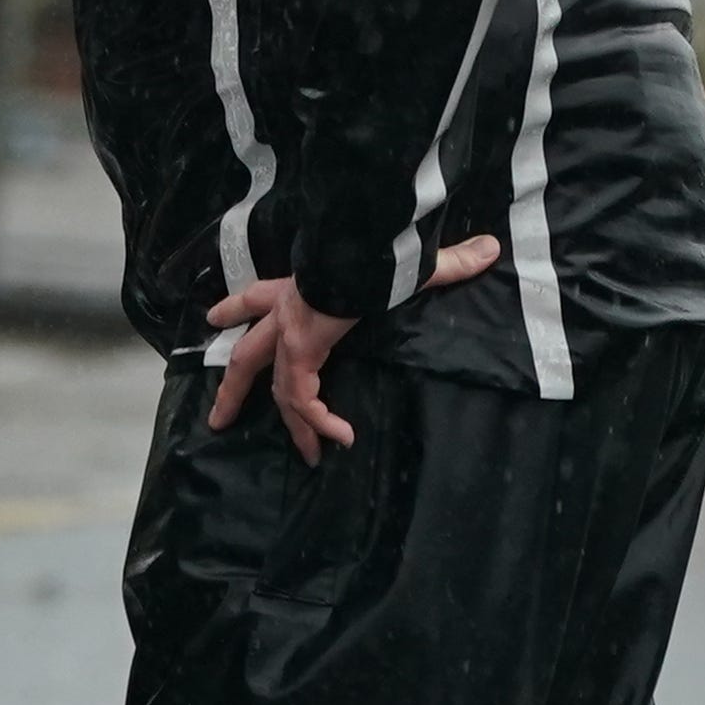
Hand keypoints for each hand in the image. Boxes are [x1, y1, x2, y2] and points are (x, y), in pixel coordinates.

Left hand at [201, 234, 501, 463]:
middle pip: (245, 353)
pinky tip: (339, 438)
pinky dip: (319, 420)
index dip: (236, 306)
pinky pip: (304, 398)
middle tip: (218, 418)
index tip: (214, 316)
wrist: (354, 249)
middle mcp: (285, 313)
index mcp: (295, 287)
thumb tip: (490, 247)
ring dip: (289, 422)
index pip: (258, 296)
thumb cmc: (373, 247)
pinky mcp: (303, 354)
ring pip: (276, 388)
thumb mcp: (406, 259)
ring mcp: (290, 337)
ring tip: (304, 456)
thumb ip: (447, 261)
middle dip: (232, 387)